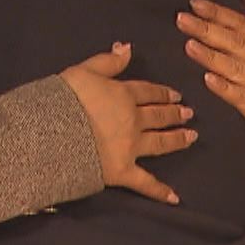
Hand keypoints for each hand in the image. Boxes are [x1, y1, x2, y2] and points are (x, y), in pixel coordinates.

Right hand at [59, 43, 192, 204]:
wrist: (52, 133)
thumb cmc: (64, 99)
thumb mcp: (83, 71)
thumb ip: (108, 61)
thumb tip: (128, 47)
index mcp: (123, 95)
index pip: (148, 92)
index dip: (163, 93)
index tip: (176, 95)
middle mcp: (133, 120)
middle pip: (158, 116)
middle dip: (175, 114)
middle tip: (189, 113)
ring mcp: (131, 147)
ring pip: (160, 143)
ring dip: (177, 140)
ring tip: (192, 137)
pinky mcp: (123, 171)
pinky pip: (144, 182)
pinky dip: (159, 191)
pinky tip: (175, 197)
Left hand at [177, 0, 244, 158]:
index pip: (241, 24)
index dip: (219, 12)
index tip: (194, 3)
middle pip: (236, 42)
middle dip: (208, 29)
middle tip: (182, 20)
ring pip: (236, 68)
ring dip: (212, 56)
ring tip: (189, 46)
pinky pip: (240, 97)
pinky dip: (224, 88)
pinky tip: (208, 80)